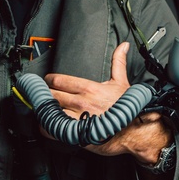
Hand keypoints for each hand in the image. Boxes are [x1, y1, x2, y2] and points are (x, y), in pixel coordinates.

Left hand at [44, 42, 171, 162]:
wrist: (133, 132)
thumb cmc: (127, 109)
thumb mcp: (122, 82)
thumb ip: (118, 62)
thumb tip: (123, 46)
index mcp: (89, 88)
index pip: (58, 80)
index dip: (50, 80)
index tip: (49, 81)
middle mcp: (80, 102)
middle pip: (50, 94)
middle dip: (46, 93)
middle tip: (45, 94)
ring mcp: (76, 118)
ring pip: (49, 110)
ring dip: (45, 108)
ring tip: (45, 107)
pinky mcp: (74, 133)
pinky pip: (51, 128)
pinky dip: (46, 126)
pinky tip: (48, 123)